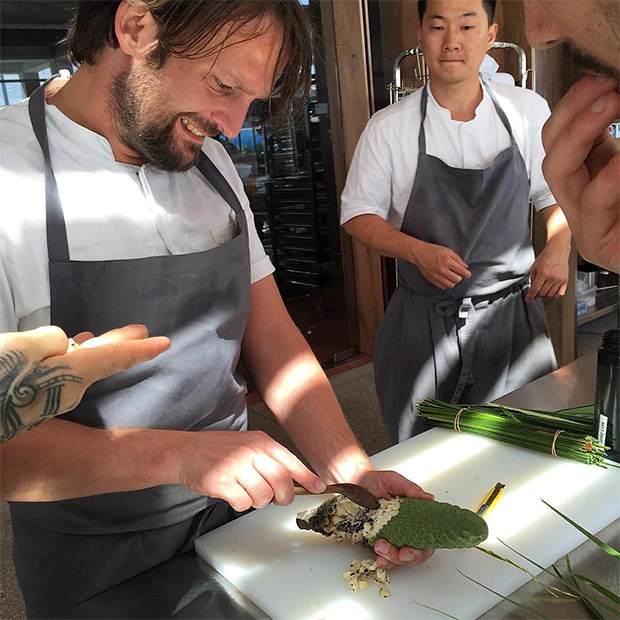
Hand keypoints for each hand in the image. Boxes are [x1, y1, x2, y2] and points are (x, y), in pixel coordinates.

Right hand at [0, 325, 169, 441]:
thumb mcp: (15, 351)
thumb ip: (46, 343)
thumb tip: (61, 342)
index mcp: (66, 376)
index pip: (112, 358)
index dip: (139, 348)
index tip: (166, 343)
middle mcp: (63, 390)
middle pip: (98, 360)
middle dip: (119, 343)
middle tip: (143, 331)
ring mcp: (47, 399)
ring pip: (74, 365)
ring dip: (87, 349)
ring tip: (93, 336)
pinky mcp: (31, 401)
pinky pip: (53, 373)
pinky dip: (60, 359)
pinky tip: (58, 352)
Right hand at [176, 430, 325, 511]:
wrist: (186, 451)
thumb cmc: (219, 450)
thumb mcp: (248, 445)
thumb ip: (269, 459)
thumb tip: (293, 480)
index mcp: (261, 442)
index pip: (291, 461)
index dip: (307, 477)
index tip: (318, 488)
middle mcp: (251, 452)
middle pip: (281, 482)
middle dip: (283, 497)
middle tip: (276, 500)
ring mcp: (236, 466)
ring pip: (263, 497)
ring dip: (257, 501)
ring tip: (245, 491)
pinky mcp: (222, 482)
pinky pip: (243, 504)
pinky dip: (240, 504)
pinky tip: (232, 493)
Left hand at [353, 469, 434, 568]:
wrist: (353, 483)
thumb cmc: (375, 481)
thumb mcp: (394, 481)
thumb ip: (411, 490)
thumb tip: (429, 498)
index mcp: (415, 518)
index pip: (426, 539)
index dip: (422, 550)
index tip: (409, 550)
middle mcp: (405, 530)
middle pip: (414, 553)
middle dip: (407, 557)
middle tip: (399, 553)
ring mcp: (391, 538)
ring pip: (398, 558)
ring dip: (392, 558)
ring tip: (380, 547)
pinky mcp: (377, 541)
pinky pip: (383, 556)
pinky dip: (383, 560)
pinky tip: (378, 557)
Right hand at [411, 240, 470, 288]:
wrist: (419, 254)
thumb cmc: (433, 250)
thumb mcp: (448, 251)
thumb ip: (458, 259)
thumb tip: (465, 267)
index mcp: (447, 261)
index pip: (461, 271)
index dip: (467, 274)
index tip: (468, 274)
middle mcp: (442, 270)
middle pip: (457, 279)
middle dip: (460, 277)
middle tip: (459, 274)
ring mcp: (436, 276)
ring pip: (450, 285)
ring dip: (453, 282)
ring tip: (452, 277)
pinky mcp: (432, 279)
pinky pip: (442, 287)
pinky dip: (446, 284)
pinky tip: (446, 279)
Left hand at [527, 247, 569, 299]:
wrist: (558, 251)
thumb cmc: (546, 257)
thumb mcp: (534, 267)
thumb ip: (533, 279)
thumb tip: (532, 289)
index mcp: (543, 274)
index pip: (535, 289)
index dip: (530, 296)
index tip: (528, 299)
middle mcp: (552, 278)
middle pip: (543, 293)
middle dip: (537, 295)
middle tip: (535, 293)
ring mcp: (560, 280)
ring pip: (551, 294)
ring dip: (545, 295)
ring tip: (543, 292)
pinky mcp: (565, 280)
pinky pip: (561, 293)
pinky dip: (555, 295)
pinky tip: (551, 292)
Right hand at [541, 75, 619, 272]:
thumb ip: (619, 132)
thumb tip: (610, 93)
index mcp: (591, 173)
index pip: (558, 136)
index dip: (572, 104)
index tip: (603, 79)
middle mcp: (580, 196)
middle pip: (550, 150)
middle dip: (572, 114)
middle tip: (606, 89)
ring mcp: (583, 222)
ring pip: (557, 174)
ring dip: (579, 134)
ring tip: (611, 106)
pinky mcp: (596, 245)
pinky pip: (593, 205)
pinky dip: (609, 177)